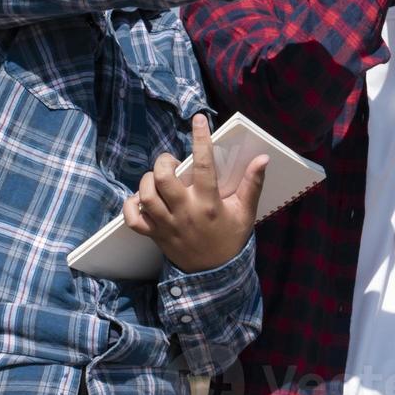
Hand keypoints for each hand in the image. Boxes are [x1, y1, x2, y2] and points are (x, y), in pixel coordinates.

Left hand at [123, 114, 268, 272]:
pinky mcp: (154, 235)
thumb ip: (253, 184)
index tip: (198, 120)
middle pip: (163, 179)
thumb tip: (262, 158)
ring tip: (159, 177)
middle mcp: (184, 212)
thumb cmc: (230, 238)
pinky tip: (141, 197)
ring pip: (146, 196)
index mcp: (208, 204)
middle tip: (172, 162)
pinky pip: (133, 219)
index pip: (204, 165)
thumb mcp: (245, 212)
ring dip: (148, 180)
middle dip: (164, 162)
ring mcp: (166, 225)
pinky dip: (131, 205)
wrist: (214, 274)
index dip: (200, 139)